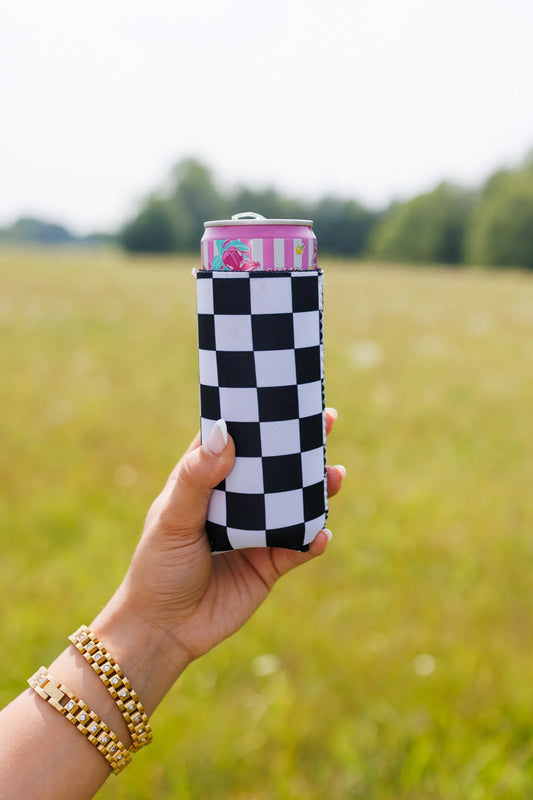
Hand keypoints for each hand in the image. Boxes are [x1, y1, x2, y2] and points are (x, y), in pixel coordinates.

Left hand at [110, 410, 343, 673]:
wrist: (163, 630)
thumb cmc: (157, 567)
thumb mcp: (172, 518)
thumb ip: (196, 478)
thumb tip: (224, 434)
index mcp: (207, 482)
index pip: (236, 439)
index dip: (258, 415)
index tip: (283, 390)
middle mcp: (235, 503)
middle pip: (274, 465)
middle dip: (302, 445)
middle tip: (328, 420)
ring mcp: (255, 533)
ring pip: (294, 502)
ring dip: (318, 488)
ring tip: (337, 475)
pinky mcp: (269, 565)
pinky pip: (298, 547)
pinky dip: (313, 539)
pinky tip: (321, 533)